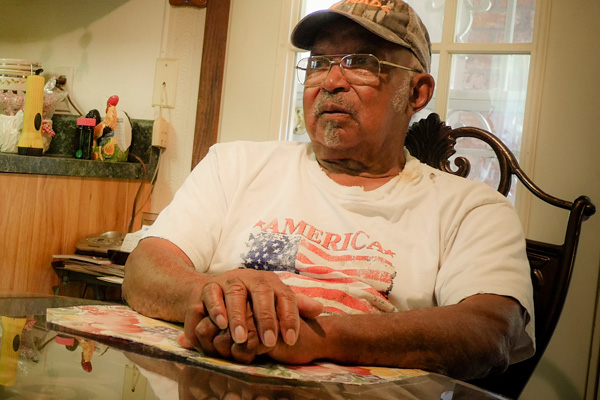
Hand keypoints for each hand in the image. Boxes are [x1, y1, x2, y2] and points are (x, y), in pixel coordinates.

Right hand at [178, 291, 322, 363]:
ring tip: (240, 338)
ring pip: (235, 293)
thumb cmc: (250, 300)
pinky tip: (220, 324)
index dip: (289, 317)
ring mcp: (229, 280)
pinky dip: (215, 308)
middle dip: (265, 318)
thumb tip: (319, 309)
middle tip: (268, 342)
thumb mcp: (273, 301)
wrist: (215, 289)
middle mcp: (251, 278)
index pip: (285, 296)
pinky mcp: (209, 286)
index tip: (291, 340)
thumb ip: (295, 306)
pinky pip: (211, 294)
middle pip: (261, 292)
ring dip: (238, 315)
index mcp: (270, 282)